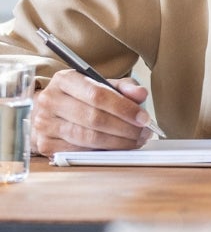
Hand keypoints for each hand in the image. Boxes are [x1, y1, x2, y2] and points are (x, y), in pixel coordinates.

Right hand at [31, 69, 151, 154]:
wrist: (50, 111)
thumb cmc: (81, 97)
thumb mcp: (102, 84)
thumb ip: (125, 87)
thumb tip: (141, 94)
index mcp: (65, 79)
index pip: (97, 94)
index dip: (124, 108)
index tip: (144, 118)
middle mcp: (50, 101)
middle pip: (94, 118)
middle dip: (125, 128)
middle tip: (144, 133)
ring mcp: (44, 124)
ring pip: (87, 137)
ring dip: (117, 142)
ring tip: (136, 141)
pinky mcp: (45, 145)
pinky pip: (79, 152)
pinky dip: (102, 152)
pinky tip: (117, 148)